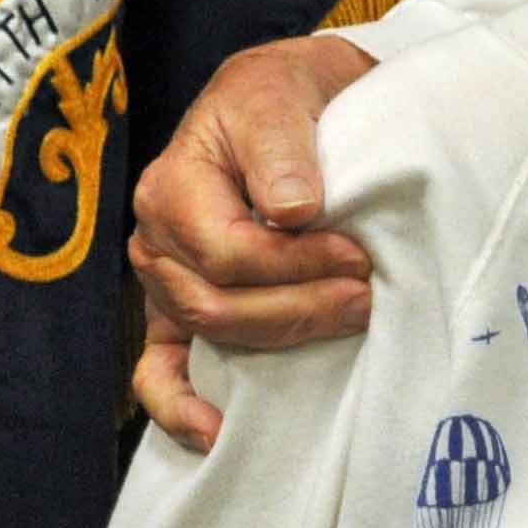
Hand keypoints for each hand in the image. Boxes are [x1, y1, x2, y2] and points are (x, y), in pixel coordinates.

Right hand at [128, 32, 379, 451]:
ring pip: (212, 333)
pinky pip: (160, 370)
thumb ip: (282, 146)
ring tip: (351, 321)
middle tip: (368, 295)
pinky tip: (218, 433)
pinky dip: (179, 407)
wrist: (293, 99)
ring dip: (283, 336)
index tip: (358, 254)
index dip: (297, 264)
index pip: (229, 253)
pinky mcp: (182, 309)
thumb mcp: (282, 94)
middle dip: (300, 307)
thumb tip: (292, 210)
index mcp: (173, 186)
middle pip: (219, 303)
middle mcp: (159, 239)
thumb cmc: (286, 96)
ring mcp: (168, 280)